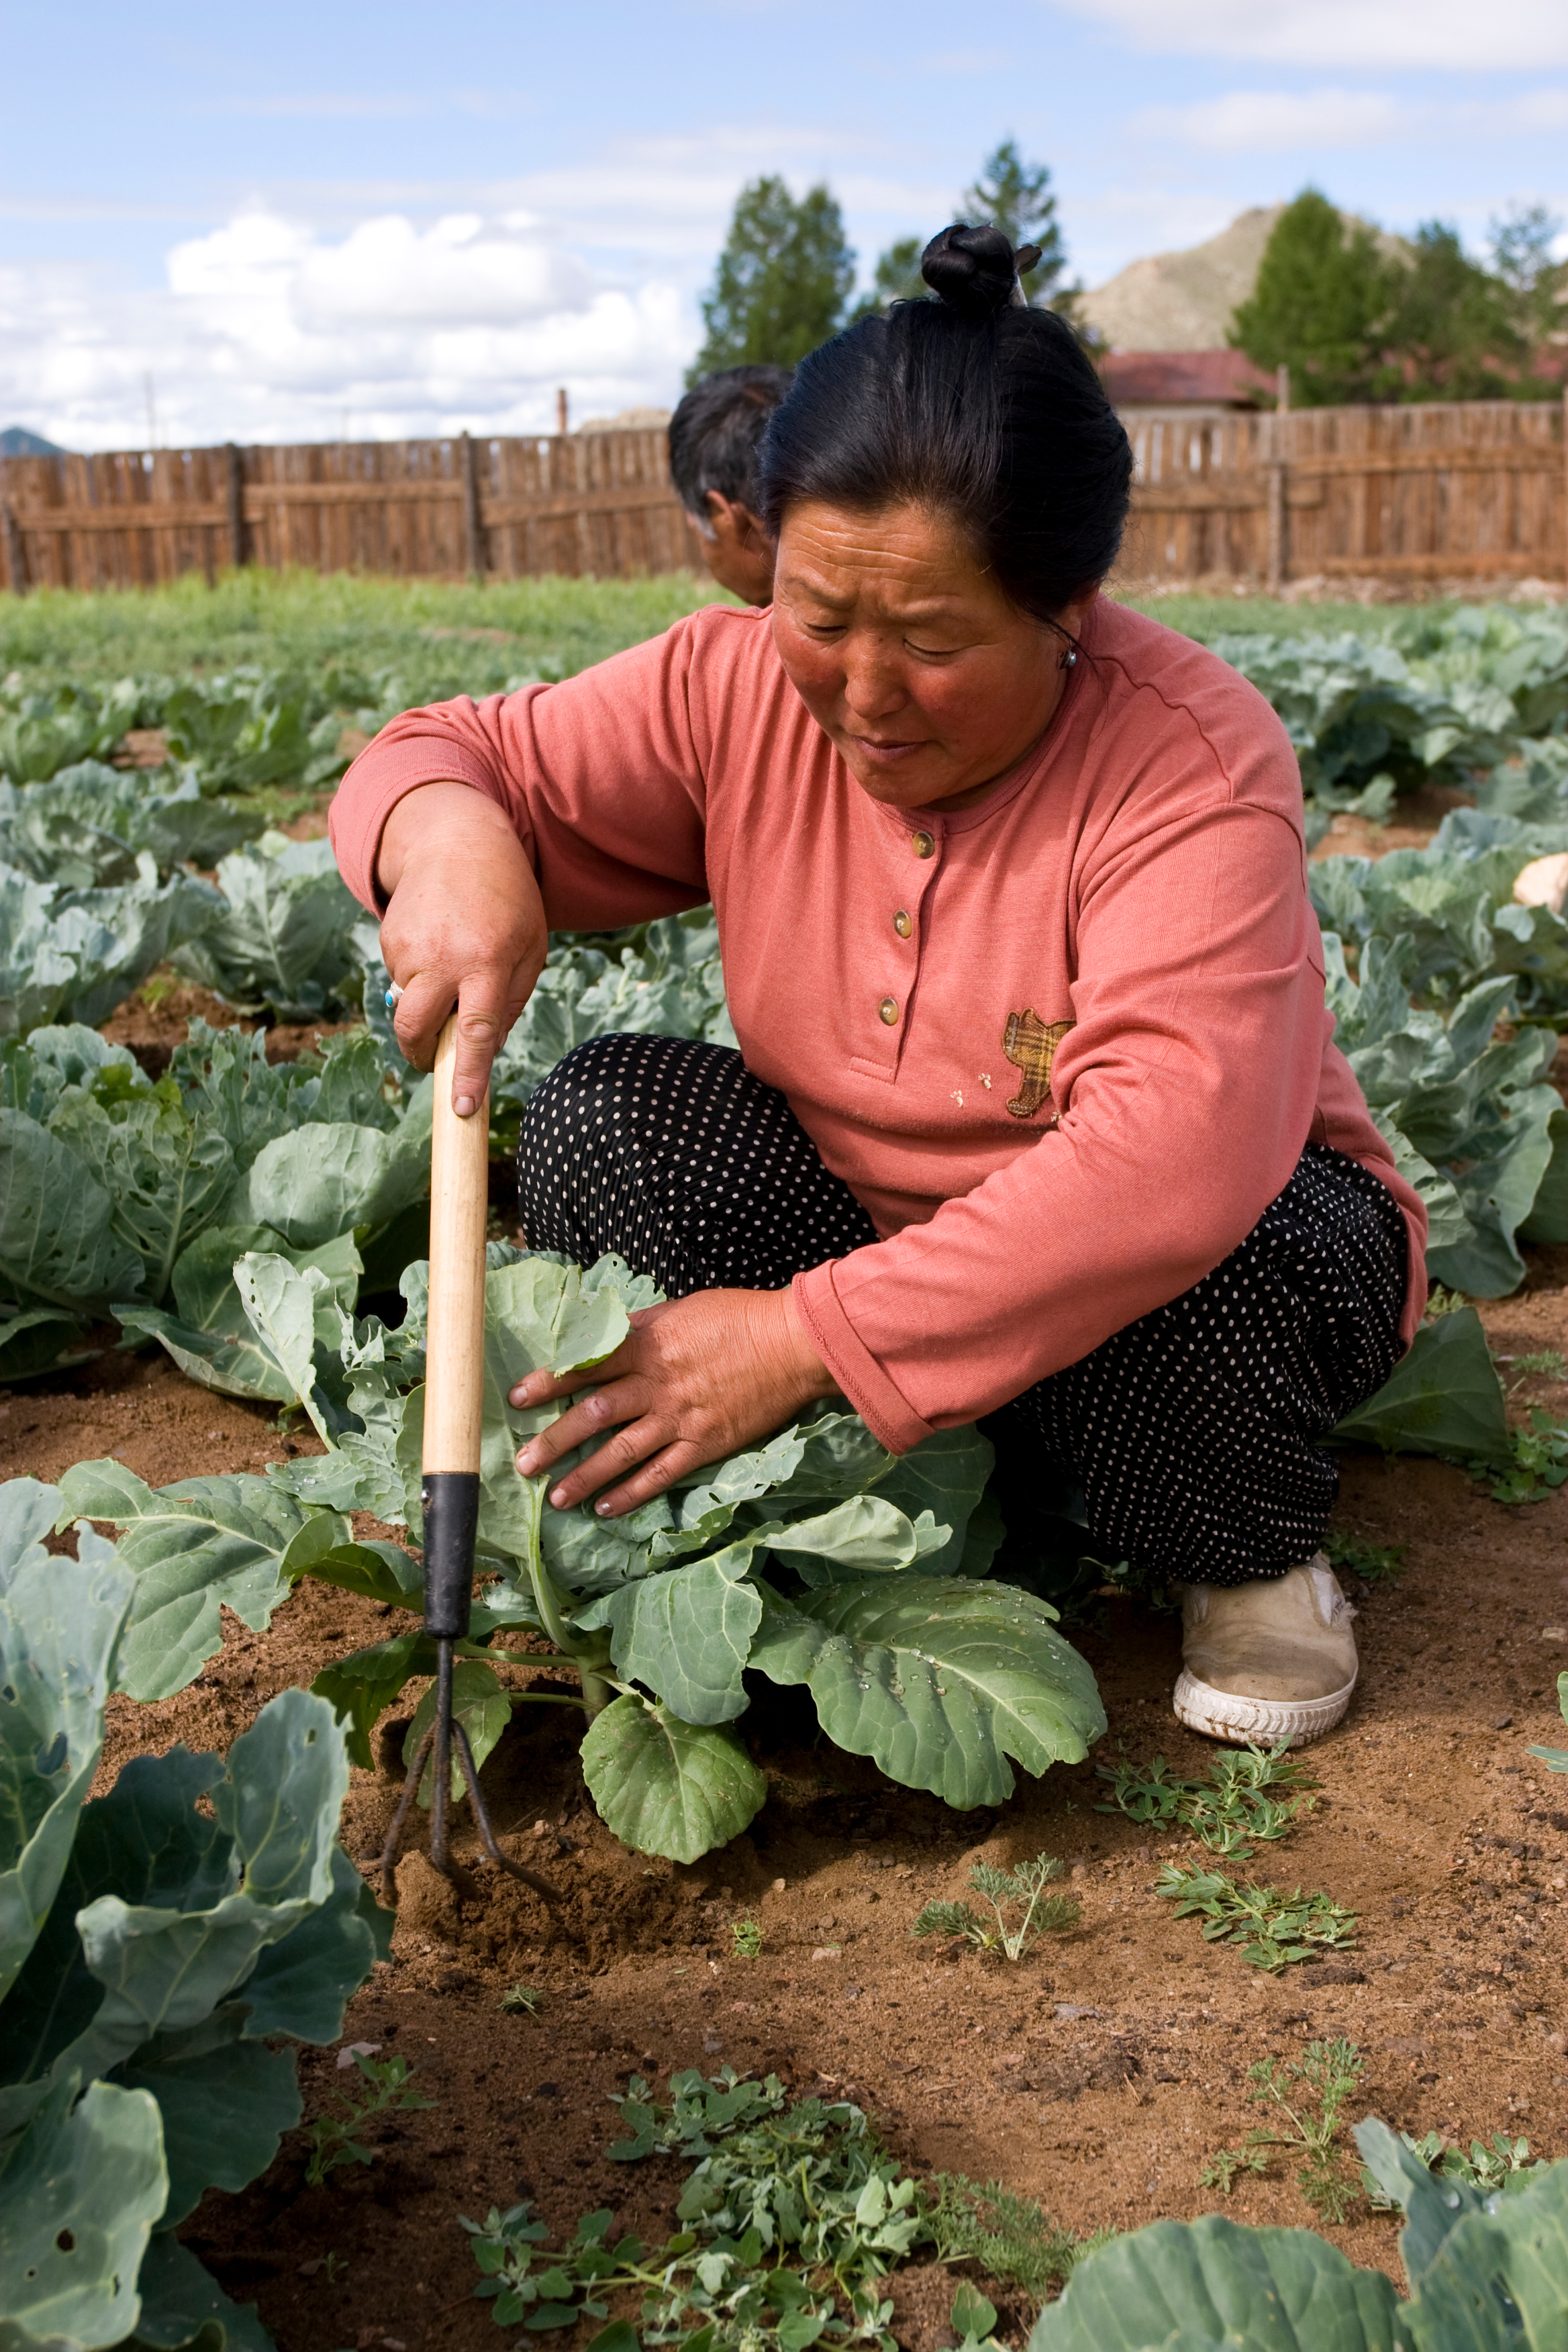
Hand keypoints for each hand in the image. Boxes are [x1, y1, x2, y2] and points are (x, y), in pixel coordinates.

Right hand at [376, 782, 547, 1113]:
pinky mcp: (388, 940)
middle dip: (422, 1055)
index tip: (461, 1108)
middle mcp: (443, 956)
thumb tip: (485, 1051)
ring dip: (429, 1002)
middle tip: (433, 1060)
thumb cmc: (507, 901)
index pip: (475, 1031)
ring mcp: (409, 948)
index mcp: (488, 961)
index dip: (467, 1074)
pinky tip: (437, 943)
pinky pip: (401, 979)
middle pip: (417, 1029)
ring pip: (410, 1004)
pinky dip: (418, 976)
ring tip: (454, 961)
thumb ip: (509, 1002)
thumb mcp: (530, 948)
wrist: (457, 842)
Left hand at [510, 1288, 837, 1515]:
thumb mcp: (683, 1309)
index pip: (586, 1367)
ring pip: (621, 1452)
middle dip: (554, 1440)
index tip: (517, 1398)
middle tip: (523, 1463)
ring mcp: (680, 1418)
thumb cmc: (739, 1318)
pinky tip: (607, 1508)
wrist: (793, 1344)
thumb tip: (607, 1335)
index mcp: (648, 1346)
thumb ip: (643, 1327)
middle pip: (593, 1415)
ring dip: (585, 1476)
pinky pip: (661, 1474)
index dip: (548, 1383)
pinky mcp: (705, 1444)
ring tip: (555, 1498)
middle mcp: (657, 1385)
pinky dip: (632, 1493)